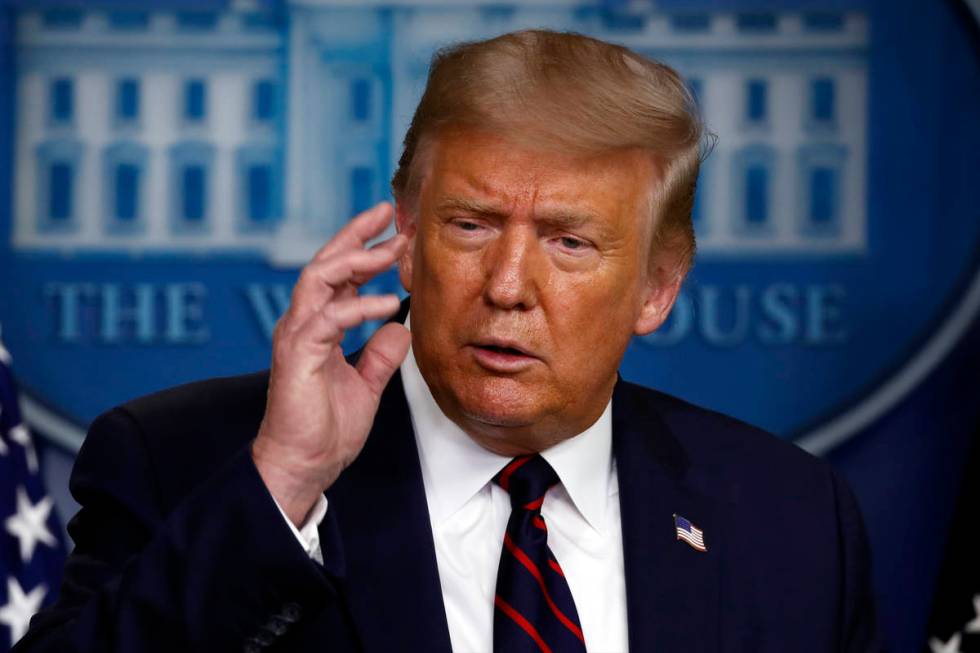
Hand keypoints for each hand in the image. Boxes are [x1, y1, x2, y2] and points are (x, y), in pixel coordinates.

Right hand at [252, 202, 411, 525]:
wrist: (304, 463)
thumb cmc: (326, 428)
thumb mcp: (366, 385)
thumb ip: (380, 355)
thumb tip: (399, 328)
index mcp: (319, 326)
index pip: (339, 274)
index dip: (364, 248)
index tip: (394, 231)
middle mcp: (303, 322)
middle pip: (325, 262)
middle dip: (355, 234)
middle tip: (387, 213)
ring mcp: (297, 335)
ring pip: (319, 278)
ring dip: (356, 259)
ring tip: (390, 249)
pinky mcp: (298, 354)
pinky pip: (329, 318)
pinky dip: (359, 306)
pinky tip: (388, 303)